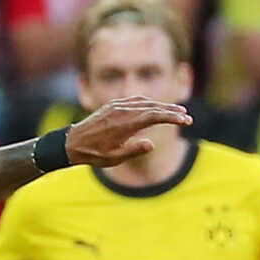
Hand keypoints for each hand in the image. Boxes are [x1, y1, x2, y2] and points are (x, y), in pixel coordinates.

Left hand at [61, 95, 192, 167]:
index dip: (172, 117)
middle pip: (153, 106)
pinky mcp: (113, 104)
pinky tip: (155, 107)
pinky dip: (149, 103)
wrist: (72, 142)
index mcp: (124, 124)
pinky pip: (134, 100)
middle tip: (187, 116)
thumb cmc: (94, 154)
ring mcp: (116, 106)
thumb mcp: (114, 158)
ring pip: (144, 101)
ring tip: (176, 111)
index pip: (154, 116)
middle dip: (172, 111)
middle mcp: (121, 111)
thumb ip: (134, 150)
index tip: (186, 120)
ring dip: (161, 105)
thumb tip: (151, 143)